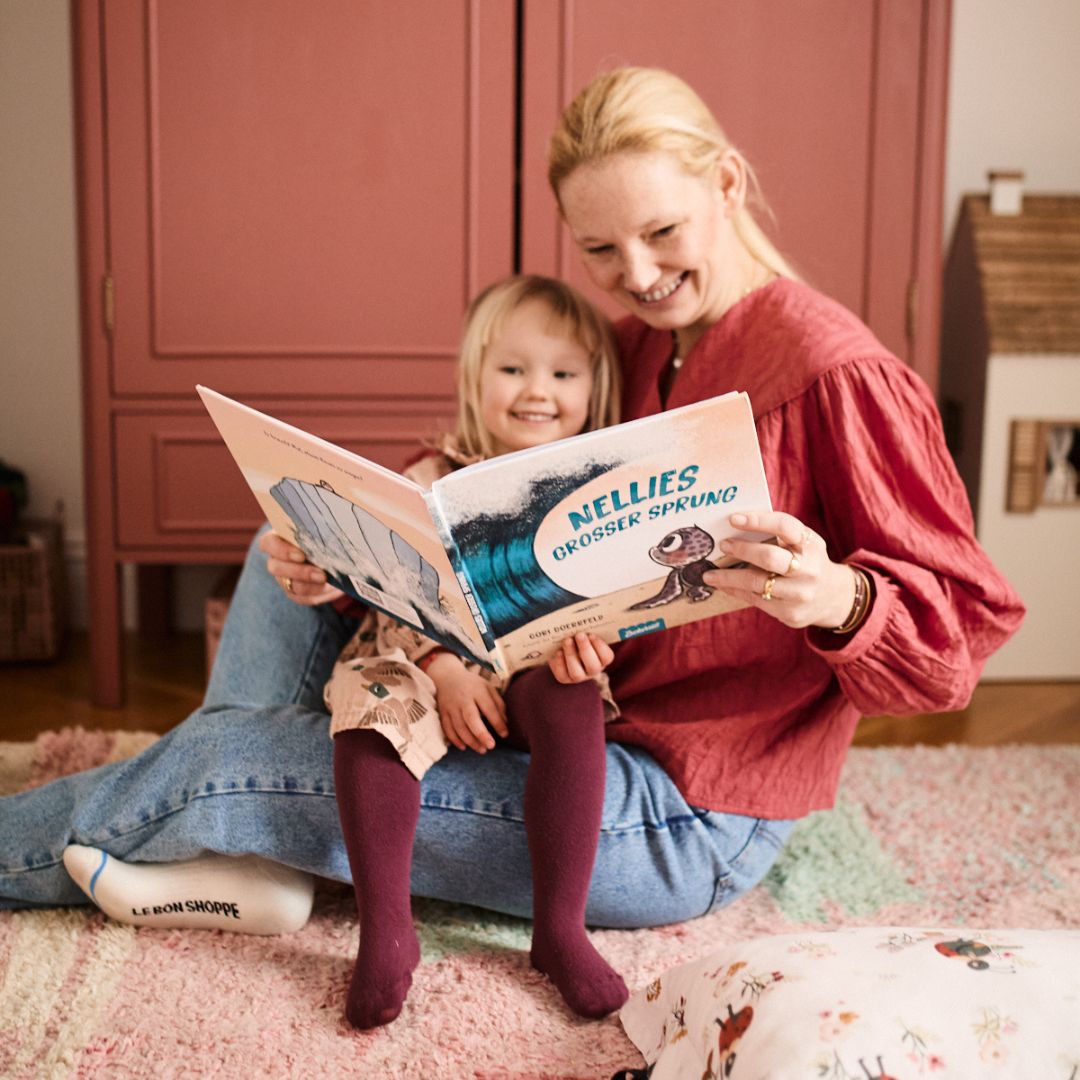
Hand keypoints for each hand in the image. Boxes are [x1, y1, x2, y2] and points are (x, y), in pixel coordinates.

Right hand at [258, 528, 343, 606]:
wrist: (334, 552)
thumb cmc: (325, 533)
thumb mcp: (323, 527)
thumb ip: (322, 527)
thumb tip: (337, 521)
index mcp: (278, 539)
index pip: (268, 543)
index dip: (281, 550)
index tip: (301, 555)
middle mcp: (277, 559)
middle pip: (276, 568)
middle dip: (300, 572)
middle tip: (321, 574)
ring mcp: (283, 578)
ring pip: (290, 586)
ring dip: (310, 586)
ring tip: (328, 582)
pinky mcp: (295, 593)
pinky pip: (302, 598)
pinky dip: (319, 595)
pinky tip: (334, 590)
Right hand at [426, 653, 508, 753]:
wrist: (447, 677)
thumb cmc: (472, 685)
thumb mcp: (488, 688)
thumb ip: (498, 704)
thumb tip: (506, 724)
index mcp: (478, 691)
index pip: (489, 708)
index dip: (498, 723)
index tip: (505, 734)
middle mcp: (463, 698)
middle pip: (471, 718)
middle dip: (481, 734)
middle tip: (491, 746)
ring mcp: (451, 706)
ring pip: (459, 727)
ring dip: (470, 741)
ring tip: (482, 749)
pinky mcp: (442, 713)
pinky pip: (447, 729)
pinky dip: (455, 740)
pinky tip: (464, 747)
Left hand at [549, 632, 614, 683]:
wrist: (562, 645)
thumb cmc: (577, 635)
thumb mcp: (585, 631)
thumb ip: (587, 627)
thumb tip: (586, 616)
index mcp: (601, 658)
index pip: (606, 657)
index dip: (600, 647)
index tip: (592, 634)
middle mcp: (592, 670)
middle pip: (593, 666)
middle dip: (586, 649)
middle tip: (579, 634)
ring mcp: (578, 676)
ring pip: (577, 673)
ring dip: (571, 655)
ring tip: (567, 640)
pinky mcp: (564, 678)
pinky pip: (562, 675)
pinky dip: (560, 663)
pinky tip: (558, 652)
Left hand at [703, 511, 857, 629]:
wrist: (833, 598)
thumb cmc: (807, 561)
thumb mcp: (803, 543)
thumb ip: (779, 534)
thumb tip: (736, 524)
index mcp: (811, 544)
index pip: (785, 527)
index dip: (758, 520)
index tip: (734, 519)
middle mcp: (809, 569)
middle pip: (769, 558)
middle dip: (742, 550)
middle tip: (723, 545)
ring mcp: (800, 594)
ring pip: (756, 583)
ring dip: (728, 577)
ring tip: (710, 574)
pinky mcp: (790, 613)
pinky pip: (755, 600)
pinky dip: (735, 591)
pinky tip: (724, 585)